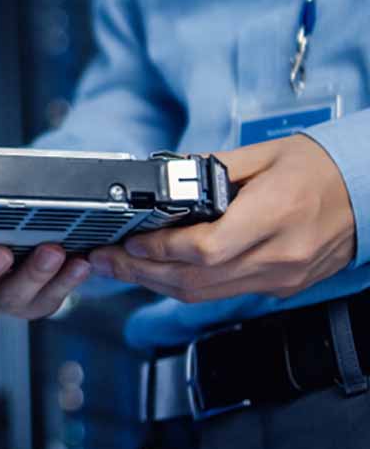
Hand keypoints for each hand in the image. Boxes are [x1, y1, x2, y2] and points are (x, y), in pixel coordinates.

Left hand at [89, 134, 355, 301]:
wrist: (367, 192)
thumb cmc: (319, 168)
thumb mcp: (263, 155)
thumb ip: (212, 169)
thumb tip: (166, 177)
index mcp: (275, 214)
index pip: (205, 248)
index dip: (160, 249)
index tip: (129, 241)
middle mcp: (278, 254)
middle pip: (197, 279)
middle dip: (142, 272)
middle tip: (106, 260)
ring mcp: (281, 277)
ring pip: (206, 293)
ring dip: (157, 284)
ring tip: (121, 268)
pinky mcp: (282, 287)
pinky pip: (223, 292)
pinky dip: (187, 284)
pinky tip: (160, 272)